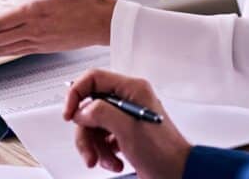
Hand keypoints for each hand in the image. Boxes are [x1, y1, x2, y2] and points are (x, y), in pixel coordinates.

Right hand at [64, 70, 190, 178]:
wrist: (178, 173)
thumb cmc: (164, 152)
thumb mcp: (127, 129)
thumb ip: (101, 113)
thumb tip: (83, 109)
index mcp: (132, 89)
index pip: (94, 79)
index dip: (77, 94)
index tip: (70, 114)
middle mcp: (128, 100)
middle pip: (90, 107)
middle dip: (86, 132)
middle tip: (89, 150)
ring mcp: (126, 117)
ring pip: (94, 125)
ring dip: (95, 147)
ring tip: (106, 161)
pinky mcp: (125, 133)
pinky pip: (102, 138)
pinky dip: (104, 153)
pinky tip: (115, 161)